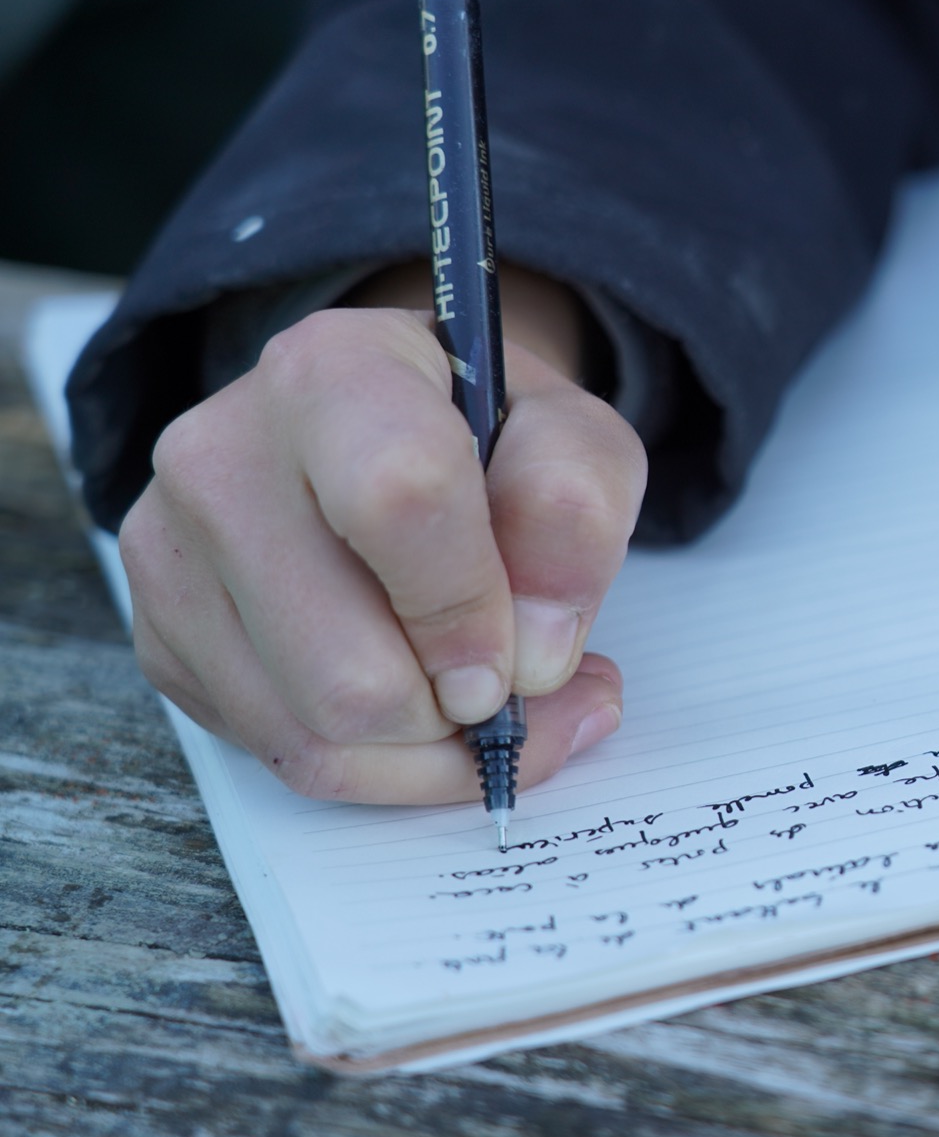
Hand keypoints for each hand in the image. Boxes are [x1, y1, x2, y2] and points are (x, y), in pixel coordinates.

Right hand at [119, 275, 646, 802]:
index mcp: (335, 373)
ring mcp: (171, 553)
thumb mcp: (577, 443)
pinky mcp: (161, 636)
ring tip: (489, 701)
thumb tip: (533, 657)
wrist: (391, 435)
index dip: (473, 608)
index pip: (399, 500)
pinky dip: (381, 763)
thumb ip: (580, 520)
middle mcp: (221, 456)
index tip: (528, 658)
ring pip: (314, 735)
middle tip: (519, 682)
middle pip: (348, 672)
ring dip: (430, 750)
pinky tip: (426, 706)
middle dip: (461, 709)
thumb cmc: (490, 439)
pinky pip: (283, 755)